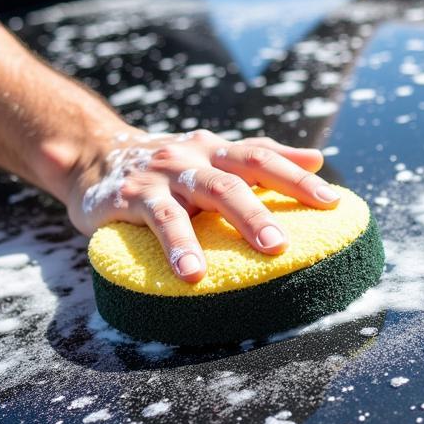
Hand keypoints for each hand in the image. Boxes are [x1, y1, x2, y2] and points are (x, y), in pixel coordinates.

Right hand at [64, 128, 339, 281]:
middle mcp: (194, 157)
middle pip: (239, 176)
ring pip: (207, 194)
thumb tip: (316, 158)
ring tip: (266, 252)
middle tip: (291, 239)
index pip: (263, 157)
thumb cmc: (169, 167)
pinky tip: (193, 274)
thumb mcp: (213, 156)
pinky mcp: (130, 196)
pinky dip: (179, 246)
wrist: (92, 156)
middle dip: (269, 207)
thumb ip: (261, 156)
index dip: (297, 177)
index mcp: (218, 150)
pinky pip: (160, 220)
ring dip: (238, 221)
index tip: (332, 201)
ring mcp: (163, 174)